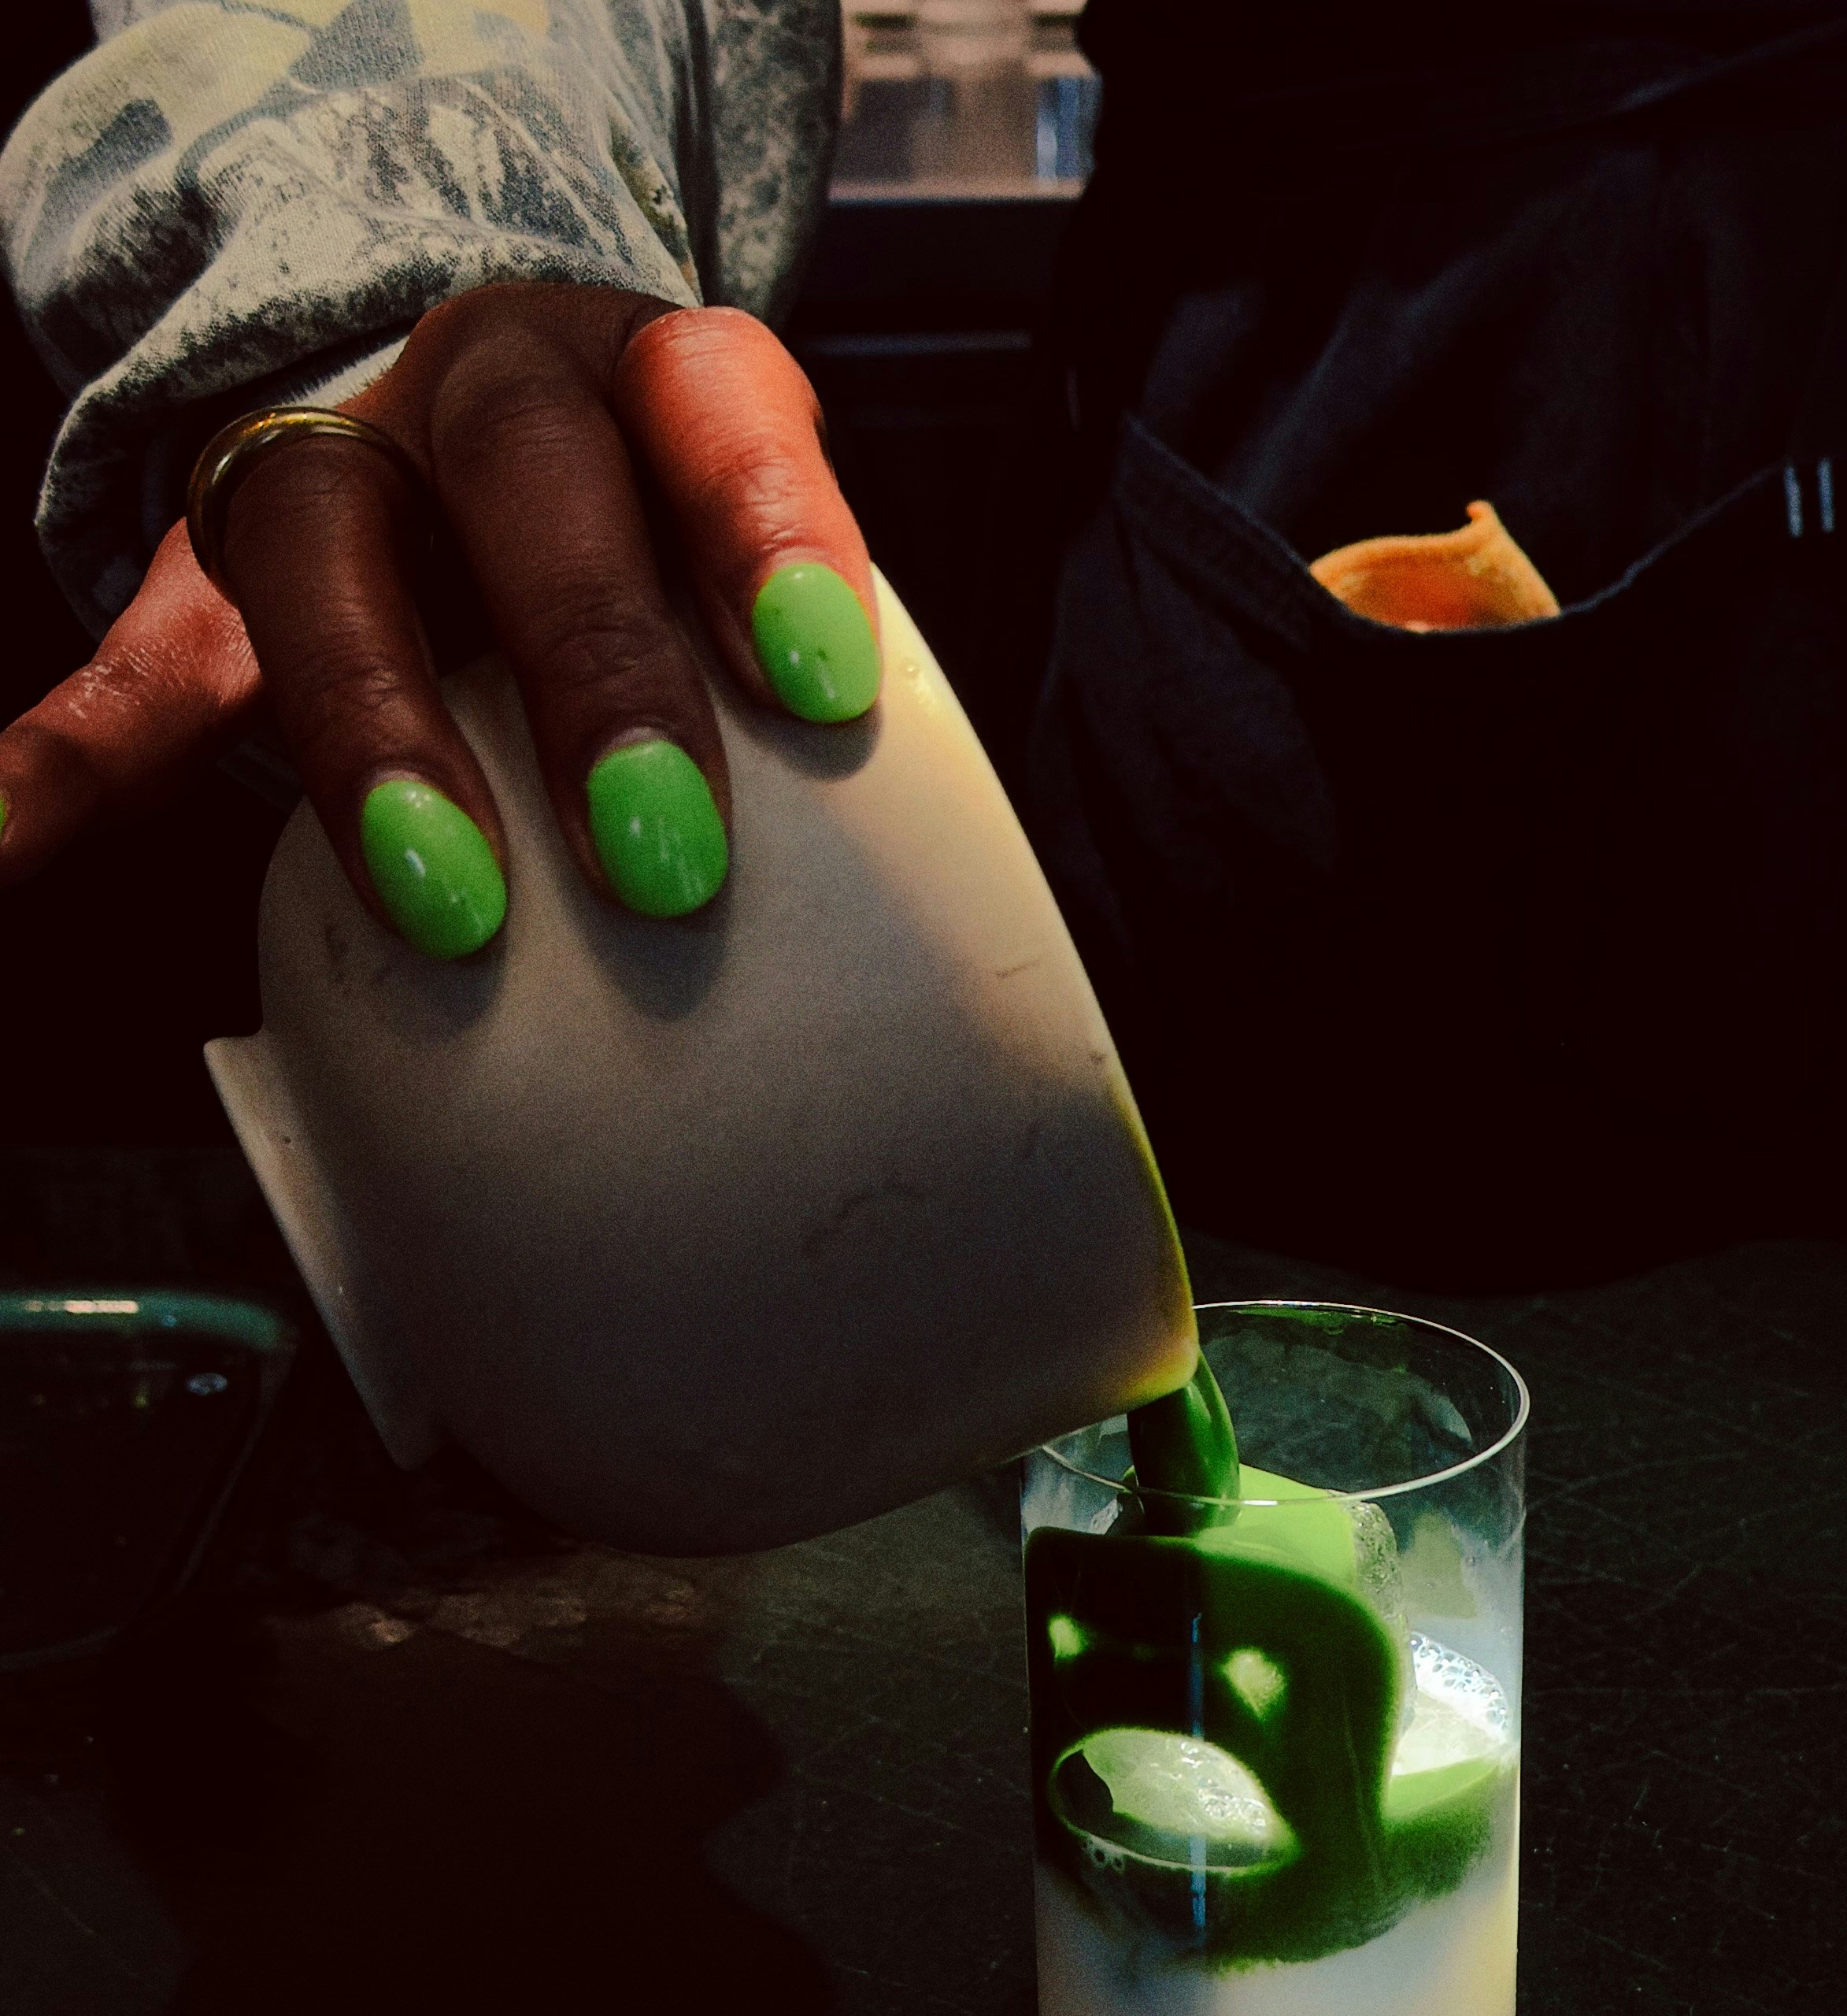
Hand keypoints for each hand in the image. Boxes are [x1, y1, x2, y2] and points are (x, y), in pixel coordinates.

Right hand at [0, 287, 878, 955]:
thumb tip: (896, 945)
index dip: (773, 527)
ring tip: (438, 891)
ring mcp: (336, 464)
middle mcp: (488, 390)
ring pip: (325, 548)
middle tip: (659, 850)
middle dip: (596, 660)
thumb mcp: (735, 575)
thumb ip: (789, 690)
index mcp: (641, 377)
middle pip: (535, 474)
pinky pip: (129, 676)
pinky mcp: (212, 581)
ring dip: (376, 727)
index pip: (717, 398)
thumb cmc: (652, 557)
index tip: (820, 681)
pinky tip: (4, 859)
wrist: (477, 439)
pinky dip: (59, 778)